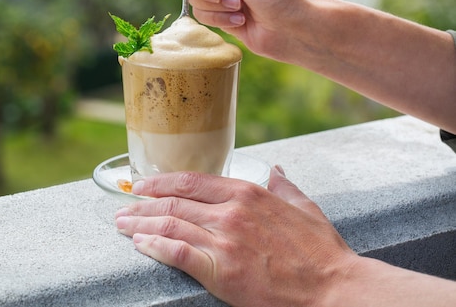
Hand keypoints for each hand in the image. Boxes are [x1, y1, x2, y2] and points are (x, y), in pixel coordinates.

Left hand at [115, 166, 357, 306]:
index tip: (142, 186)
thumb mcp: (303, 206)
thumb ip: (283, 185)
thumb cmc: (320, 249)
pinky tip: (141, 245)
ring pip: (171, 225)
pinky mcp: (222, 271)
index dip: (161, 182)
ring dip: (141, 224)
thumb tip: (275, 169)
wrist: (334, 287)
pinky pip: (178, 254)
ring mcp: (225, 241)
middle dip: (142, 205)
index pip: (191, 181)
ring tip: (122, 225)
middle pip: (174, 203)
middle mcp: (230, 212)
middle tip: (123, 208)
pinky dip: (155, 247)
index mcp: (247, 193)